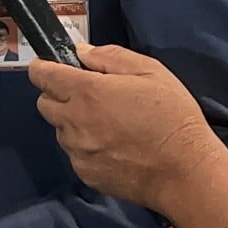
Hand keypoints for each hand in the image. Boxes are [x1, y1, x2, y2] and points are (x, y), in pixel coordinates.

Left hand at [30, 43, 220, 211]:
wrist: (185, 172)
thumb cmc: (172, 116)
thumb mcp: (149, 71)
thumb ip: (109, 56)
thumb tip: (81, 53)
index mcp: (86, 92)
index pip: (42, 75)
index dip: (44, 67)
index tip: (53, 66)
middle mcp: (73, 122)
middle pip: (44, 103)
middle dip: (59, 94)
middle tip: (89, 95)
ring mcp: (77, 152)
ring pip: (60, 130)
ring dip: (73, 122)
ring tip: (107, 124)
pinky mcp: (85, 174)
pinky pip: (75, 154)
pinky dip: (85, 147)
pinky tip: (113, 147)